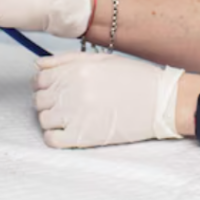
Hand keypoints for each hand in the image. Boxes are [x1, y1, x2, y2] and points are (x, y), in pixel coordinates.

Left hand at [33, 52, 184, 147]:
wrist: (161, 102)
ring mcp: (76, 114)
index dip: (46, 84)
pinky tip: (70, 132)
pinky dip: (55, 137)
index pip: (39, 78)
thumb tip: (38, 64)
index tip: (57, 88)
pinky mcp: (83, 137)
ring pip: (43, 119)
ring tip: (72, 118)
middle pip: (39, 99)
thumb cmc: (135, 78)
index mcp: (76, 70)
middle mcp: (72, 90)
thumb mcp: (101, 59)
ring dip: (53, 119)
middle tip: (68, 103)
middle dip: (49, 101)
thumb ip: (66, 60)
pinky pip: (51, 139)